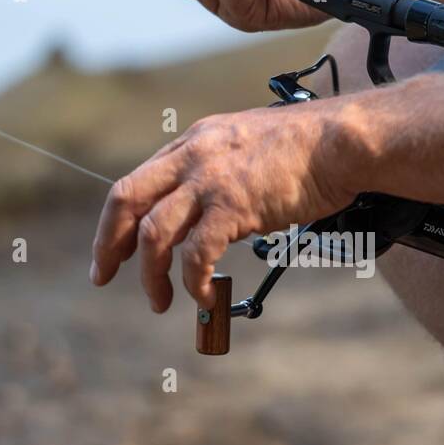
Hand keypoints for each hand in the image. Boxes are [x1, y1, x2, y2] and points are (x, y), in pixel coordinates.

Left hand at [89, 101, 362, 310]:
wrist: (340, 143)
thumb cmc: (308, 150)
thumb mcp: (247, 147)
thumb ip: (220, 172)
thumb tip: (209, 213)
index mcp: (193, 142)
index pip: (138, 181)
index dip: (116, 220)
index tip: (112, 249)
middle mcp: (192, 157)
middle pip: (126, 200)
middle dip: (108, 243)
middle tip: (103, 276)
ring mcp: (210, 181)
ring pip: (153, 233)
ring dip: (151, 274)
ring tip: (159, 302)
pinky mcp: (233, 206)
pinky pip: (197, 254)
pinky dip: (194, 282)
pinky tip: (204, 297)